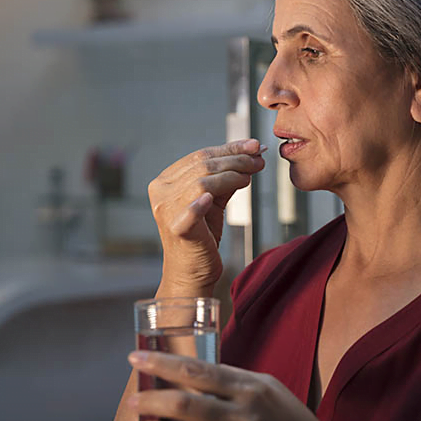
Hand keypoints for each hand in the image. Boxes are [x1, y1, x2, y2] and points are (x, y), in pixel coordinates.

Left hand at [127, 352, 358, 420]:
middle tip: (134, 398)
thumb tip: (191, 369)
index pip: (198, 370)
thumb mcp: (269, 387)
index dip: (162, 363)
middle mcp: (243, 417)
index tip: (137, 357)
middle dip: (151, 399)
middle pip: (186, 404)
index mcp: (251, 389)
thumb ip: (233, 379)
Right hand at [148, 139, 264, 295]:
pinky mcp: (177, 229)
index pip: (199, 156)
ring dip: (231, 175)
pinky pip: (189, 212)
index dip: (229, 148)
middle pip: (202, 166)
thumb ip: (224, 179)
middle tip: (259, 161)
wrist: (192, 273)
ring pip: (202, 182)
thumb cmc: (201, 236)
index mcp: (165, 182)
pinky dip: (199, 204)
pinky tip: (209, 200)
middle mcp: (161, 193)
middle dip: (236, 159)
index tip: (254, 146)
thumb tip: (250, 155)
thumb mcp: (213, 201)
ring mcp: (166, 211)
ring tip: (250, 176)